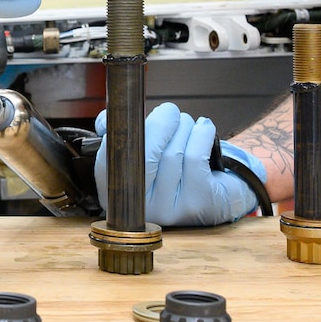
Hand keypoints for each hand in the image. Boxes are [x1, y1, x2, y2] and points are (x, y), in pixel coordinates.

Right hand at [90, 101, 267, 227]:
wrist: (215, 197)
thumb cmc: (174, 170)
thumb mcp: (142, 156)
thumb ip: (121, 137)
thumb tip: (105, 121)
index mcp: (114, 194)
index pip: (111, 156)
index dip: (125, 128)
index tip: (138, 110)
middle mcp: (138, 209)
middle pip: (145, 154)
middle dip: (160, 123)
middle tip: (170, 111)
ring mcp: (167, 211)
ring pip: (173, 153)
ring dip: (184, 127)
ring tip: (188, 124)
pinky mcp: (196, 205)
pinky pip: (195, 158)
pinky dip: (201, 135)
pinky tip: (204, 129)